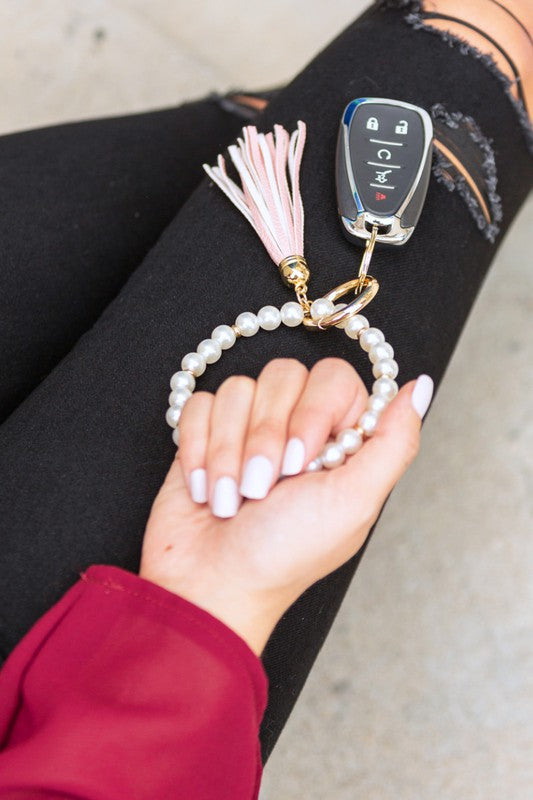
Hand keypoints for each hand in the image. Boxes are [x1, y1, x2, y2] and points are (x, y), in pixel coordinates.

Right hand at [140, 358, 432, 654]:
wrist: (211, 585)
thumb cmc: (285, 554)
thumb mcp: (353, 502)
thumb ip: (394, 442)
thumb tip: (420, 385)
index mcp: (341, 439)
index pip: (335, 377)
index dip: (314, 412)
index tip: (303, 464)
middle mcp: (296, 426)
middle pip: (283, 374)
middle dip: (266, 436)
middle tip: (264, 489)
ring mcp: (248, 427)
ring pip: (239, 387)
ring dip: (229, 451)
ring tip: (232, 498)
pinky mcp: (205, 433)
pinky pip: (200, 402)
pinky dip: (199, 449)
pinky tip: (205, 488)